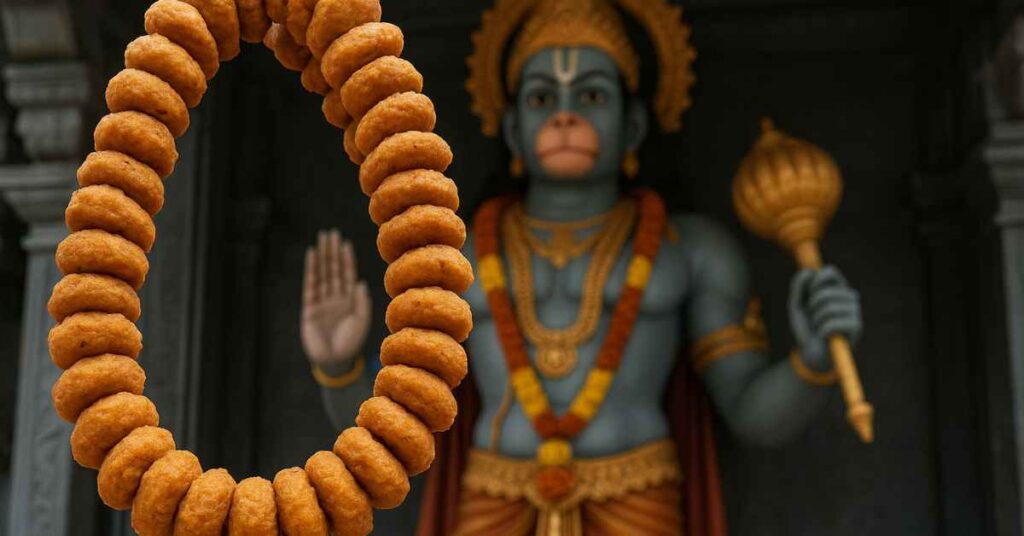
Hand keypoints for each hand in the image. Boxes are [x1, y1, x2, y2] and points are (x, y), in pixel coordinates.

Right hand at [301, 229, 371, 367]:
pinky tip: (312, 256)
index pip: (347, 274)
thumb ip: (361, 302)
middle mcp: (336, 297)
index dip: (347, 259)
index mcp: (350, 300)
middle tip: (331, 233)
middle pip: (333, 269)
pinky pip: (311, 286)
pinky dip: (311, 270)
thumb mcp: (362, 321)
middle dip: (332, 252)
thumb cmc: (351, 343)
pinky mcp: (310, 308)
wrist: (335, 360)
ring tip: (321, 240)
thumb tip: (360, 282)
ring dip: (322, 256)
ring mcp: (322, 301)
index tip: (346, 243)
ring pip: (322, 274)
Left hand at [788, 266, 861, 371]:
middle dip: (812, 307)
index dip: (815, 282)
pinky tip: (824, 336)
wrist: (811, 353)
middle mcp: (850, 297)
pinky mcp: (857, 326)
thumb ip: (798, 286)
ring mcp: (855, 311)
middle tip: (813, 317)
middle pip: (826, 292)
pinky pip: (832, 323)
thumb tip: (809, 271)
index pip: (830, 272)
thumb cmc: (806, 327)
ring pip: (829, 307)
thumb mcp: (796, 305)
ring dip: (816, 320)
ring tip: (819, 327)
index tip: (808, 295)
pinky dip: (821, 331)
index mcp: (837, 288)